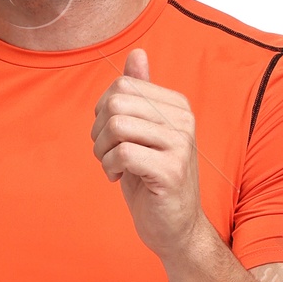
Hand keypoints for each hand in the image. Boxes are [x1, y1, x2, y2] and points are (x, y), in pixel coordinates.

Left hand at [91, 48, 204, 259]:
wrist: (175, 227)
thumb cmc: (152, 180)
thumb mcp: (142, 133)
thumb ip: (141, 95)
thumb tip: (137, 53)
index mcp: (177, 105)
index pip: (123, 84)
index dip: (102, 110)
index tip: (109, 136)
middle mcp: (183, 119)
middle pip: (117, 101)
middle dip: (98, 130)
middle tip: (106, 154)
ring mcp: (180, 144)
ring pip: (117, 125)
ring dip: (102, 151)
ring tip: (112, 167)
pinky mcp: (171, 170)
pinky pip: (123, 153)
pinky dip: (110, 167)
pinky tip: (118, 178)